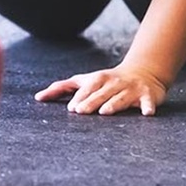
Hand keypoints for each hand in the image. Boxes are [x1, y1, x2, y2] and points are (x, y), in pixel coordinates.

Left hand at [36, 64, 167, 115]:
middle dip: (92, 102)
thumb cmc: (107, 81)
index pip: (88, 88)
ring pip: (121, 98)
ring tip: (104, 112)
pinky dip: (147, 107)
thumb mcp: (86, 80)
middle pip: (102, 94)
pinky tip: (147, 113)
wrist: (143, 72)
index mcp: (99, 79)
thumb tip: (38, 97)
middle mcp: (115, 83)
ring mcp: (131, 89)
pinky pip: (148, 102)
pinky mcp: (147, 96)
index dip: (80, 97)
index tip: (72, 108)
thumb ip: (63, 88)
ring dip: (113, 104)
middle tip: (81, 111)